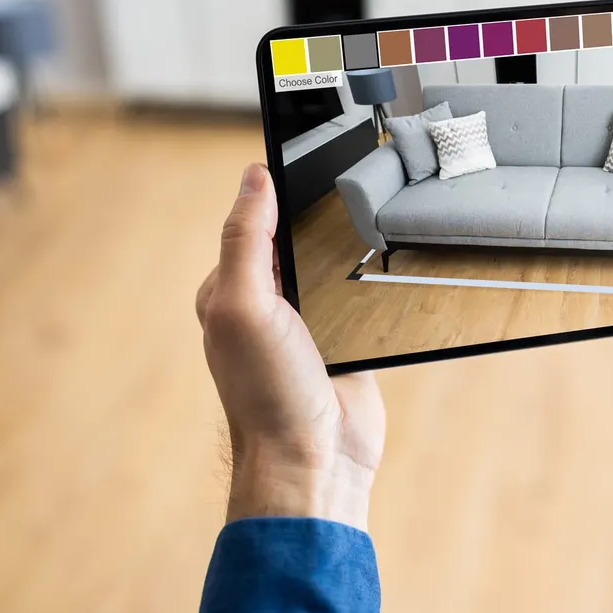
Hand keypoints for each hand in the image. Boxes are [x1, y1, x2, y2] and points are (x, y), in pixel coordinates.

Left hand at [195, 163, 384, 529]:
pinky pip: (358, 297)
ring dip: (345, 250)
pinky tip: (384, 271)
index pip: (249, 221)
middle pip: (292, 238)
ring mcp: (306, 324)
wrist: (316, 462)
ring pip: (327, 265)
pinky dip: (371, 283)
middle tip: (344, 186)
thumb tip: (254, 177)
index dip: (274, 188)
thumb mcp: (243, 305)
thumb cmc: (268, 393)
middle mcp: (264, 304)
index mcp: (228, 290)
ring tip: (368, 222)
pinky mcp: (344, 342)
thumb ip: (247, 240)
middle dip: (313, 216)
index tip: (304, 151)